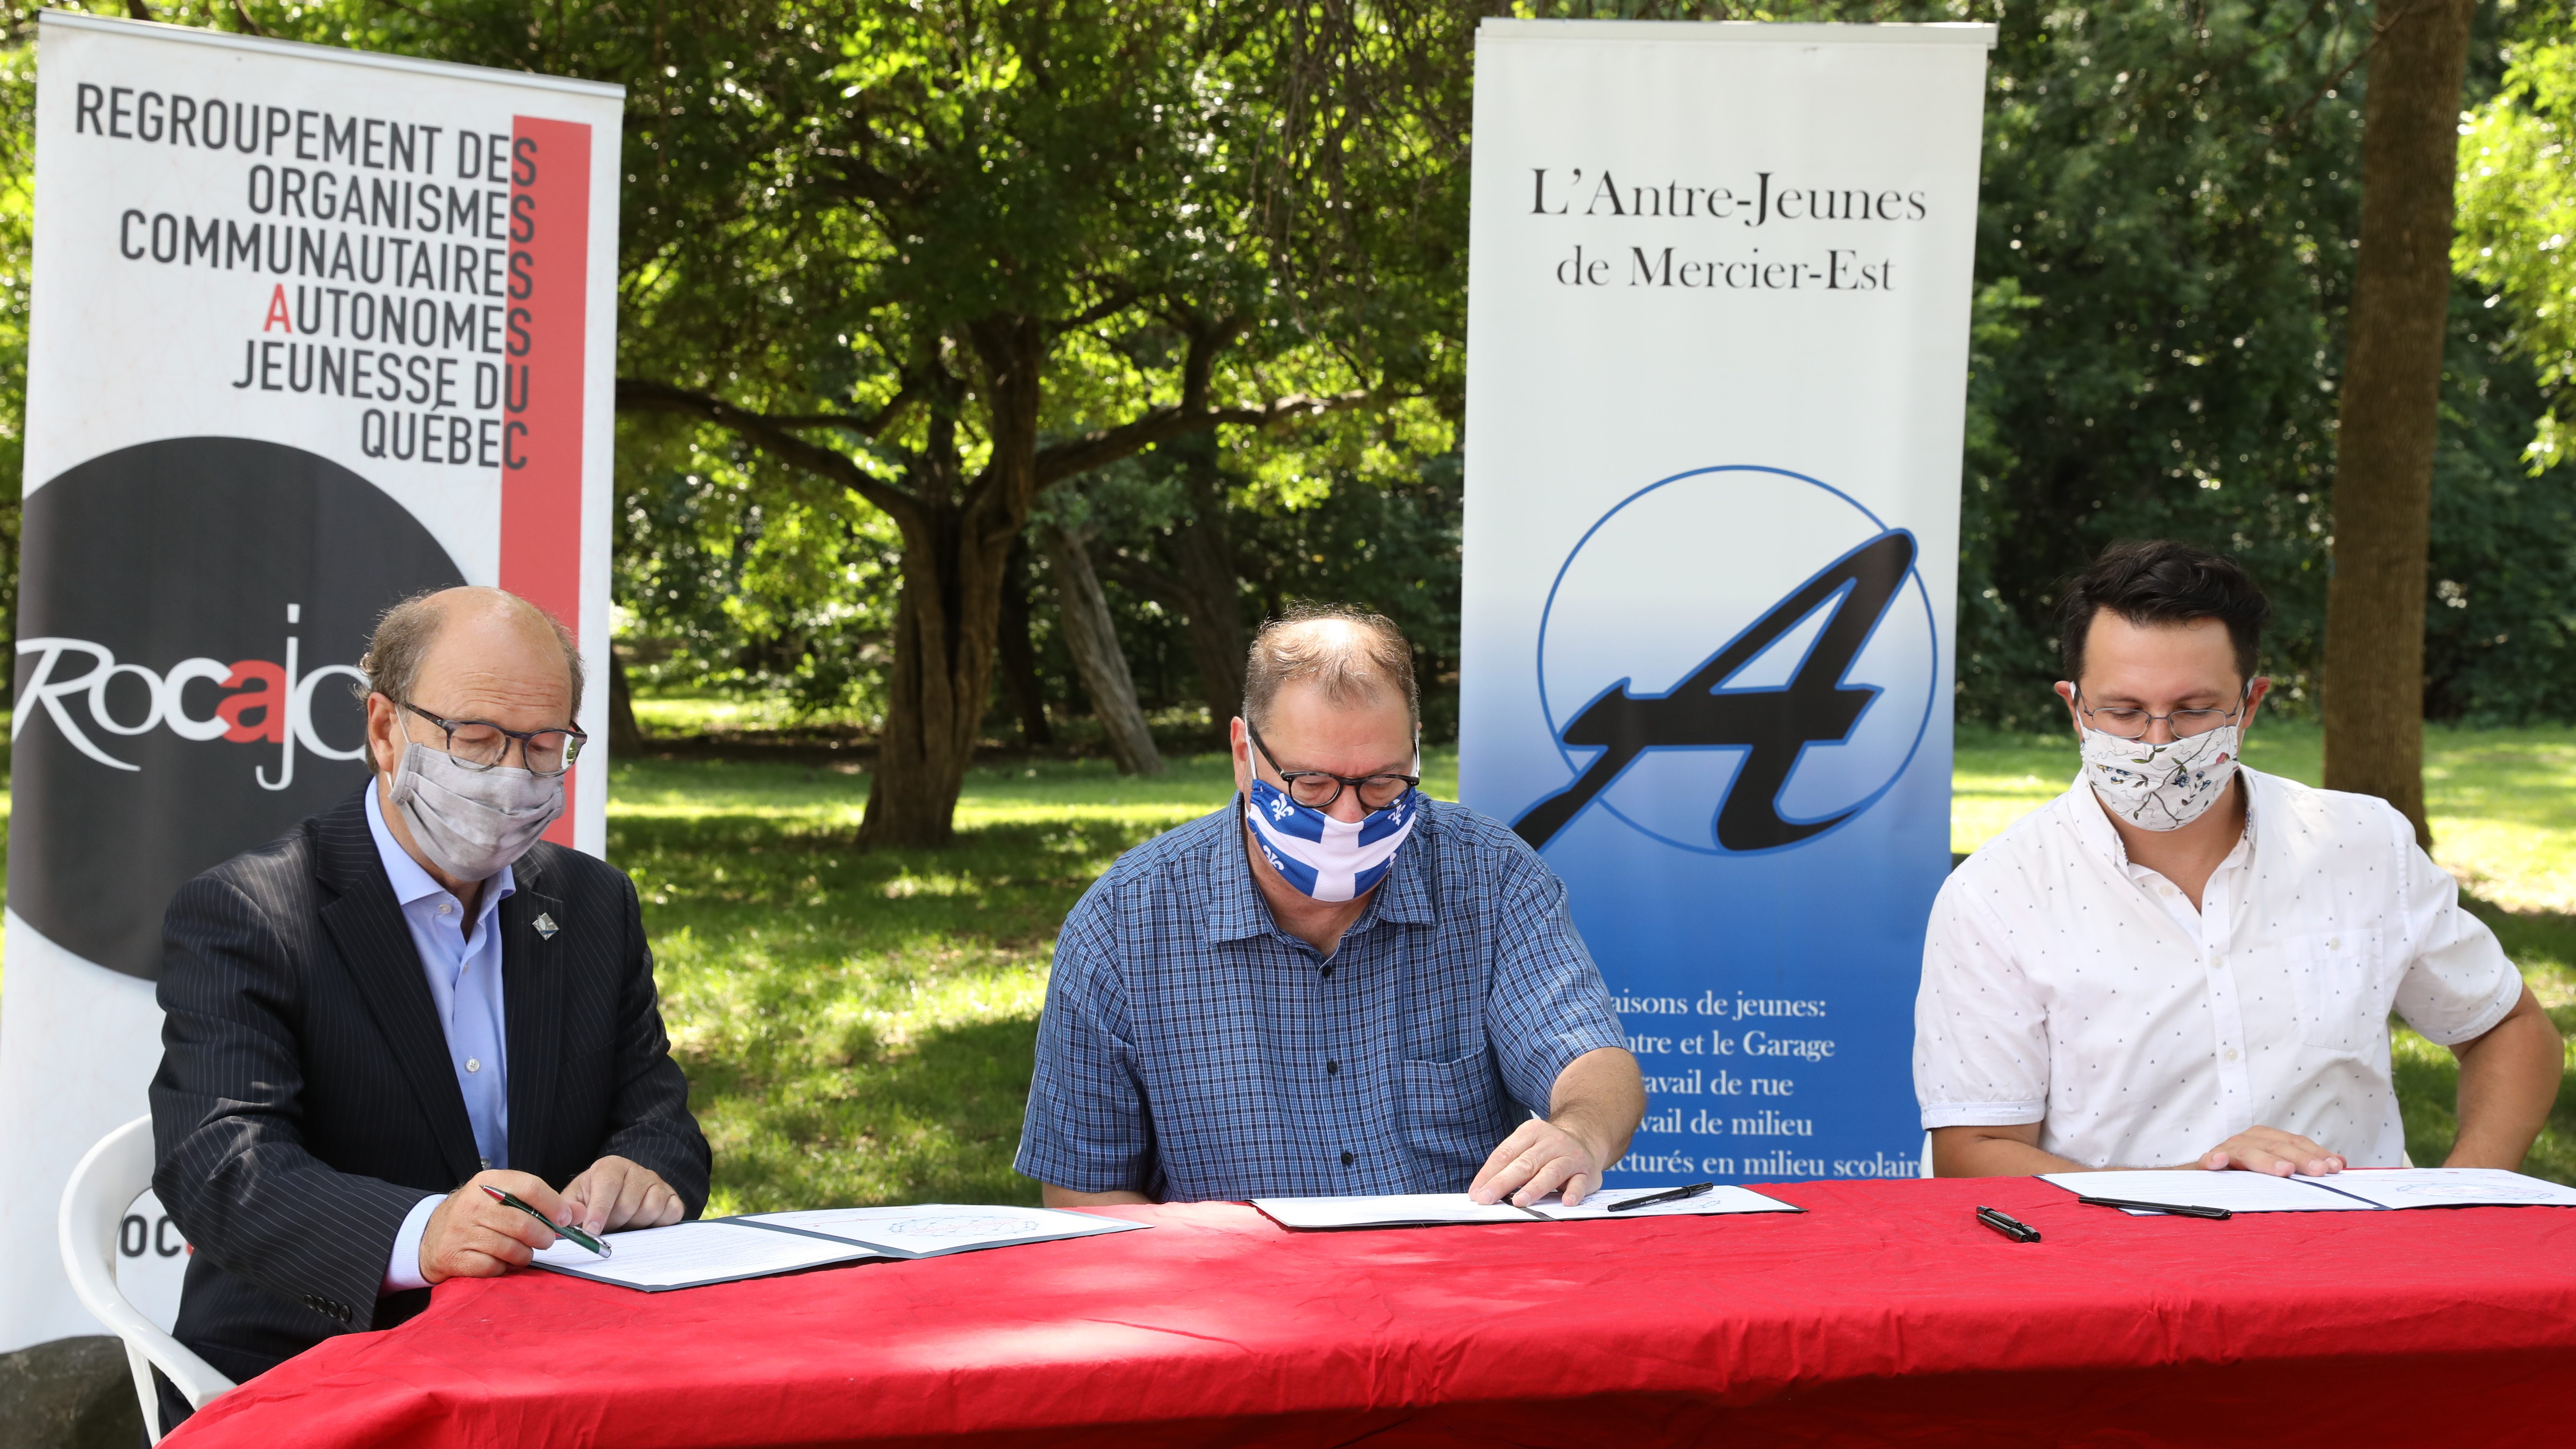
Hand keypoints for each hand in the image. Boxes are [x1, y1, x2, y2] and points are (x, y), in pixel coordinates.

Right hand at [418, 1169, 566, 1283]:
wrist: (431, 1235)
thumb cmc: (478, 1215)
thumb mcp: (505, 1198)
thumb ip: (543, 1203)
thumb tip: (579, 1213)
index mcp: (488, 1182)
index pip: (530, 1187)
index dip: (554, 1205)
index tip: (565, 1219)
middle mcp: (472, 1204)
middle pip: (524, 1223)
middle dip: (543, 1236)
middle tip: (546, 1240)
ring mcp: (461, 1231)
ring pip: (512, 1248)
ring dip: (525, 1254)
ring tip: (523, 1251)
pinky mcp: (454, 1256)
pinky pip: (494, 1267)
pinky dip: (504, 1268)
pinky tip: (500, 1260)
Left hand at [560, 1154, 684, 1235]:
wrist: (616, 1194)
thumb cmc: (593, 1197)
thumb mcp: (576, 1199)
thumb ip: (570, 1208)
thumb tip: (573, 1217)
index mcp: (611, 1167)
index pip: (608, 1186)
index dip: (599, 1210)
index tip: (592, 1231)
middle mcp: (637, 1171)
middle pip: (628, 1204)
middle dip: (615, 1222)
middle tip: (609, 1225)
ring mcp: (657, 1183)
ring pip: (651, 1210)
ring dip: (636, 1224)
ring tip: (626, 1222)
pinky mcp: (672, 1196)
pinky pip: (672, 1213)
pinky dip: (659, 1223)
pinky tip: (645, 1223)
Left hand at [1469, 1117, 1612, 1206]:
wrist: (1586, 1138)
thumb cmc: (1547, 1150)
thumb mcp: (1527, 1147)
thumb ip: (1507, 1165)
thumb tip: (1481, 1191)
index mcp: (1530, 1132)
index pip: (1505, 1154)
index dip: (1488, 1174)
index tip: (1475, 1193)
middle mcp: (1550, 1142)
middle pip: (1524, 1164)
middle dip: (1502, 1183)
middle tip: (1487, 1199)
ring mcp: (1570, 1156)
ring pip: (1550, 1172)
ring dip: (1534, 1188)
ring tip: (1519, 1202)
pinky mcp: (1586, 1172)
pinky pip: (1579, 1183)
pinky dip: (1573, 1193)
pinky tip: (1566, 1202)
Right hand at [2192, 1126, 2344, 1176]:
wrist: (2206, 1173)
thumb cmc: (2247, 1171)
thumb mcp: (2276, 1165)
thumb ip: (2305, 1163)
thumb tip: (2340, 1162)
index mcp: (2266, 1139)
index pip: (2296, 1143)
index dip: (2316, 1153)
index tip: (2336, 1166)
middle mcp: (2248, 1140)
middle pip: (2277, 1147)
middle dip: (2300, 1158)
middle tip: (2319, 1171)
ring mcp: (2226, 1151)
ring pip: (2248, 1153)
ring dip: (2266, 1161)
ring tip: (2284, 1171)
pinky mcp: (2206, 1164)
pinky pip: (2207, 1161)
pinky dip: (2213, 1160)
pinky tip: (2219, 1161)